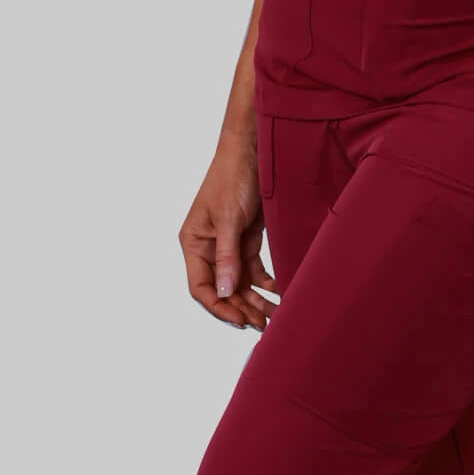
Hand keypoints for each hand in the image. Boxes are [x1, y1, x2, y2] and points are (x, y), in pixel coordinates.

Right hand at [179, 131, 279, 329]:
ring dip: (256, 300)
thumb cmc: (232, 177)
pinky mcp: (247, 240)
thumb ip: (227, 256)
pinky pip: (254, 270)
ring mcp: (229, 245)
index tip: (240, 319)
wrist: (253, 151)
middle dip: (242, 307)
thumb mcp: (229, 218)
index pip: (201, 286)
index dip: (219, 306)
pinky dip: (266, 283)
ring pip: (240, 283)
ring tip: (275, 315)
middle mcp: (209, 248)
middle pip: (223, 289)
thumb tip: (225, 292)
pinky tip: (280, 291)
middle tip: (264, 323)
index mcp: (194, 243)